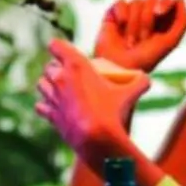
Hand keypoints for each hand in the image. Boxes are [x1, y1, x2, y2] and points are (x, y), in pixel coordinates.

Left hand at [36, 40, 140, 166]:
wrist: (98, 140)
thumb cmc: (114, 112)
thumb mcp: (131, 94)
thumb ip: (139, 82)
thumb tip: (145, 78)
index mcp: (76, 66)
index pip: (56, 46)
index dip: (58, 47)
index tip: (62, 50)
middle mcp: (60, 79)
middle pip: (49, 66)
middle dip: (56, 68)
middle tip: (67, 73)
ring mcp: (53, 98)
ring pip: (41, 84)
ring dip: (47, 84)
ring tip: (58, 88)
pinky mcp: (51, 115)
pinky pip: (40, 106)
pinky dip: (45, 106)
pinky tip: (53, 107)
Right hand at [93, 0, 185, 72]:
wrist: (119, 68)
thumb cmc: (147, 58)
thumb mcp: (170, 42)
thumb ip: (183, 20)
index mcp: (164, 19)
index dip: (165, 2)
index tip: (159, 13)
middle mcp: (148, 13)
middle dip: (147, 20)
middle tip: (143, 40)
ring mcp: (131, 11)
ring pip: (136, 1)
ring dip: (134, 24)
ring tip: (130, 42)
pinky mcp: (114, 12)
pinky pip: (121, 2)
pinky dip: (121, 15)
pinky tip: (119, 27)